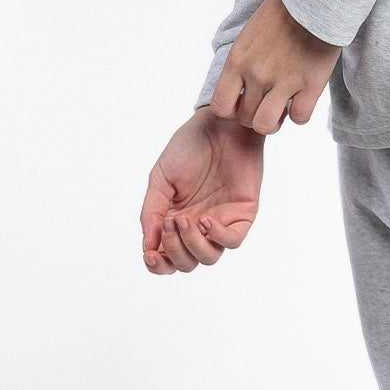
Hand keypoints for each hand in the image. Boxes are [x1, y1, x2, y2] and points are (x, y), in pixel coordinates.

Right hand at [140, 106, 264, 274]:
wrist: (219, 125)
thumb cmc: (189, 147)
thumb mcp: (160, 179)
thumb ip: (152, 213)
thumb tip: (147, 248)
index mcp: (174, 220)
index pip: (166, 258)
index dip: (157, 264)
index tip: (149, 255)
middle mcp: (197, 227)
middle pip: (186, 263)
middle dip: (174, 251)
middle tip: (170, 222)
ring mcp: (220, 223)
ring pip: (208, 257)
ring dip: (192, 245)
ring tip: (186, 218)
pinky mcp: (242, 215)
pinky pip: (232, 241)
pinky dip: (216, 237)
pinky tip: (205, 220)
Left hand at [209, 0, 341, 134]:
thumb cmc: (282, 14)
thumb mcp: (248, 36)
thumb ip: (241, 63)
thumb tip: (239, 88)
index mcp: (238, 60)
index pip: (220, 106)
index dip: (232, 110)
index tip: (244, 101)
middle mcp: (256, 74)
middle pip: (245, 118)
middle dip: (256, 114)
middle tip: (269, 102)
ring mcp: (284, 80)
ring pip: (267, 124)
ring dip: (275, 120)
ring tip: (283, 107)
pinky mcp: (311, 84)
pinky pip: (300, 118)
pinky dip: (301, 113)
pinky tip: (303, 98)